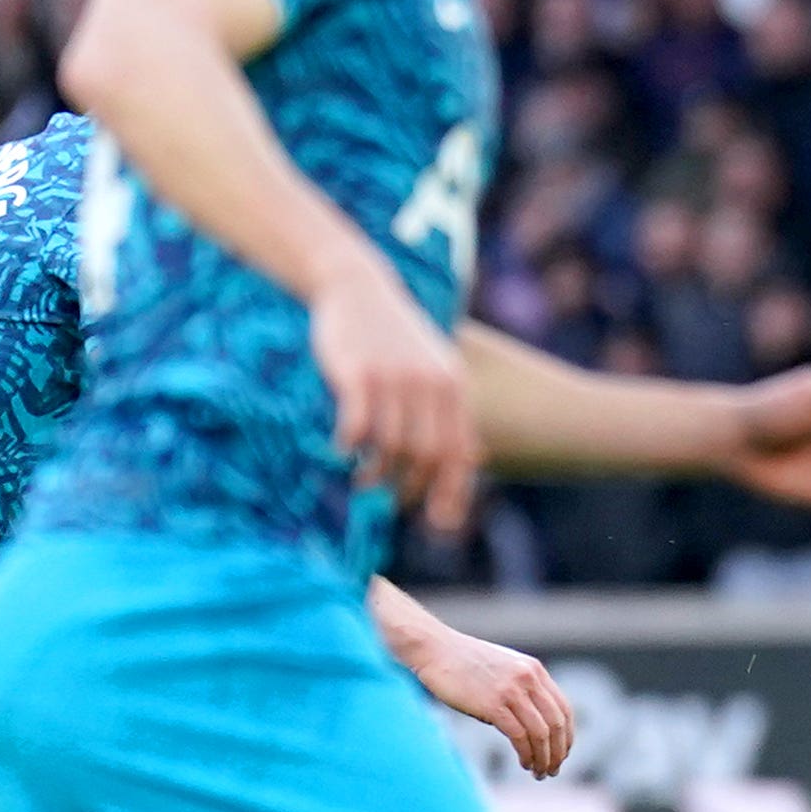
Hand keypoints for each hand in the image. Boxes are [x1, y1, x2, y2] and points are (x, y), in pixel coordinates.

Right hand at [312, 260, 474, 529]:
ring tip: (362, 481)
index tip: (439, 523)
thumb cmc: (395, 338)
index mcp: (454, 387)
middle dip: (410, 489)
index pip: (460, 452)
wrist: (358, 288)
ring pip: (392, 448)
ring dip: (375, 475)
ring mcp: (395, 379)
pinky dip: (349, 450)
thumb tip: (469, 463)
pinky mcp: (359, 375)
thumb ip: (450, 412)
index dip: (451, 493)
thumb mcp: (435, 368)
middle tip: (390, 503)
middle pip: (427, 457)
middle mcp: (431, 385)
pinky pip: (357, 428)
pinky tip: (341, 453)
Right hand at [398, 615, 575, 776]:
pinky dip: (526, 754)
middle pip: (557, 723)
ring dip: (544, 758)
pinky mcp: (492, 704)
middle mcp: (528, 679)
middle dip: (558, 752)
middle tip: (553, 770)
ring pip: (541, 733)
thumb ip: (520, 690)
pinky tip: (524, 763)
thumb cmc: (463, 663)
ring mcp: (512, 691)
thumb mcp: (503, 670)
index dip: (566, 736)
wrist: (435, 649)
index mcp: (534, 670)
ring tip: (540, 773)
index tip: (562, 753)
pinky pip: (519, 736)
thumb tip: (528, 725)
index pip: (563, 709)